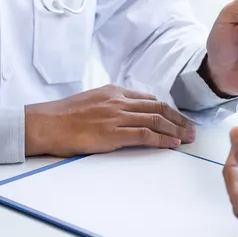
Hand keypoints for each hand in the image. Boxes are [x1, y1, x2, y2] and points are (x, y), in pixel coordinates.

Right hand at [24, 85, 194, 156]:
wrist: (45, 123)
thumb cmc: (63, 116)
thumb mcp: (91, 101)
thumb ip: (110, 105)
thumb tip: (125, 114)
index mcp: (113, 91)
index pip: (149, 99)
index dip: (168, 110)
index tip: (178, 118)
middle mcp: (118, 101)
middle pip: (158, 108)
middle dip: (178, 119)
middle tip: (191, 129)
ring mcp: (116, 116)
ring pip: (155, 121)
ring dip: (175, 130)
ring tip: (188, 138)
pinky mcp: (112, 133)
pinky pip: (144, 135)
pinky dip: (162, 140)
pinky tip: (172, 144)